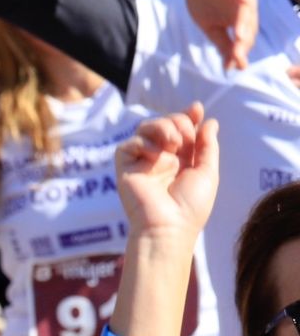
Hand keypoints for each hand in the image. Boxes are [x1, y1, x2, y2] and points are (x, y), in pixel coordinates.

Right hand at [115, 104, 219, 238]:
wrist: (169, 227)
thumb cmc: (191, 206)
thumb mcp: (207, 172)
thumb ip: (207, 146)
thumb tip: (209, 122)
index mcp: (180, 160)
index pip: (181, 130)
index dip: (188, 116)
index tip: (196, 108)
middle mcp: (160, 159)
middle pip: (164, 123)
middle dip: (178, 121)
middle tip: (185, 138)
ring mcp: (142, 163)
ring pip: (144, 128)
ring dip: (162, 127)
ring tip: (173, 142)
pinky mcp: (125, 169)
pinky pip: (128, 145)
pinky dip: (143, 143)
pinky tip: (156, 155)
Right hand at [151, 0, 255, 71]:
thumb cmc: (199, 0)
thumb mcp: (209, 27)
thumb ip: (221, 43)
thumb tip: (230, 67)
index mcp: (240, 18)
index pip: (245, 37)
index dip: (241, 51)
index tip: (236, 66)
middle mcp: (245, 6)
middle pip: (250, 26)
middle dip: (243, 42)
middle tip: (238, 57)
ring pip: (249, 12)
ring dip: (245, 26)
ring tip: (240, 39)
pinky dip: (243, 5)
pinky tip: (240, 17)